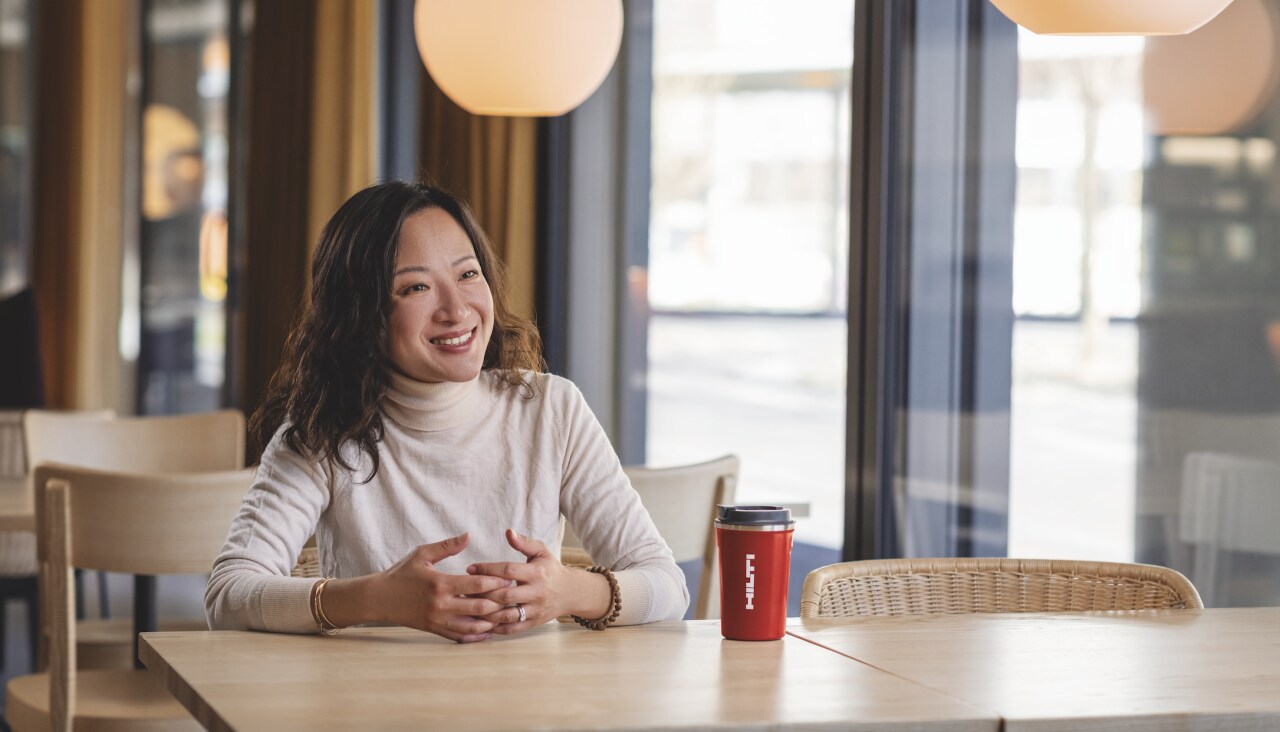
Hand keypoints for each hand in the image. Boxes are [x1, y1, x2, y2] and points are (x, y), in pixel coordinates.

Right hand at [363, 533, 510, 641]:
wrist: (380, 599)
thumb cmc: (402, 574)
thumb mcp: (421, 554)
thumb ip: (447, 546)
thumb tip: (468, 535)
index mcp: (440, 583)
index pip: (476, 583)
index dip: (496, 581)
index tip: (510, 578)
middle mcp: (441, 604)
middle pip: (479, 607)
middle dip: (499, 602)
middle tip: (514, 597)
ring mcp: (439, 620)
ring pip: (473, 626)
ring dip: (492, 621)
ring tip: (506, 614)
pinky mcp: (435, 630)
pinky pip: (461, 637)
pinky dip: (477, 635)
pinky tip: (489, 630)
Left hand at [466, 529, 610, 634]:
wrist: (570, 592)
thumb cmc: (550, 569)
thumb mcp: (541, 552)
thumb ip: (524, 543)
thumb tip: (508, 532)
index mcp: (536, 573)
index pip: (508, 571)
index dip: (488, 569)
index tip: (470, 568)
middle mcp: (536, 593)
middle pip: (505, 595)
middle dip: (483, 593)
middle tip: (464, 589)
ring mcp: (535, 610)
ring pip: (506, 614)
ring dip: (486, 612)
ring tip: (470, 607)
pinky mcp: (533, 623)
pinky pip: (512, 628)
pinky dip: (496, 627)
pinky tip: (482, 622)